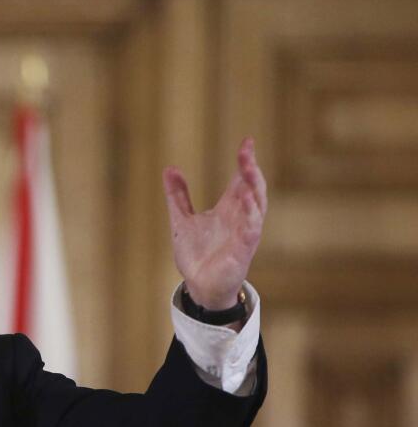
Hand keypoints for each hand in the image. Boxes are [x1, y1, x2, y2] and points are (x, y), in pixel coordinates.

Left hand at [162, 137, 266, 309]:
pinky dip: (251, 215)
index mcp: (229, 208)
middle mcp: (241, 217)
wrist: (198, 285)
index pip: (241, 179)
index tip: (247, 141)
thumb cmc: (196, 254)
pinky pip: (252, 229)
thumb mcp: (181, 220)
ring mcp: (244, 233)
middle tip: (246, 151)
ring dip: (254, 187)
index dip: (245, 161)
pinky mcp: (243, 249)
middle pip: (252, 187)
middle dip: (251, 169)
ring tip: (248, 169)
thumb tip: (170, 169)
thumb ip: (178, 195)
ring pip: (257, 205)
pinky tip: (248, 200)